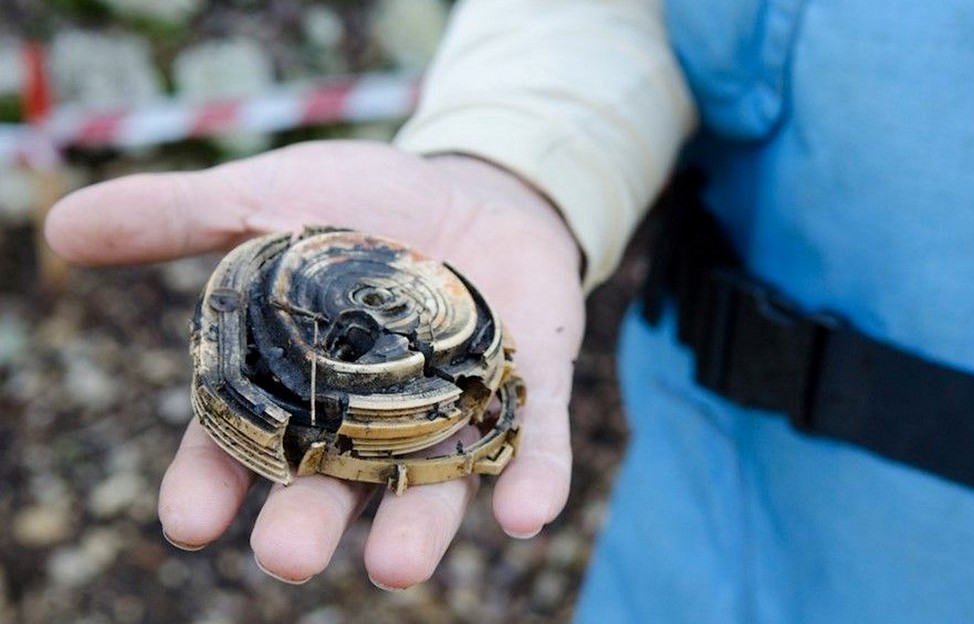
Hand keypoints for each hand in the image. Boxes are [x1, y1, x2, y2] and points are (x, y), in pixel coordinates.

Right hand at [45, 141, 585, 587]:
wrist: (472, 183)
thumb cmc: (365, 204)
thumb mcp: (271, 198)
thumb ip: (180, 219)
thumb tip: (60, 227)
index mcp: (299, 385)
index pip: (244, 445)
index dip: (212, 483)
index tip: (188, 520)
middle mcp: (370, 417)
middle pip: (334, 483)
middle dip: (310, 521)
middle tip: (286, 557)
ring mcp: (451, 406)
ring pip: (431, 483)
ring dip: (416, 526)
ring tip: (397, 567)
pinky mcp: (525, 386)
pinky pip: (531, 441)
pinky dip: (532, 476)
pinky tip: (528, 512)